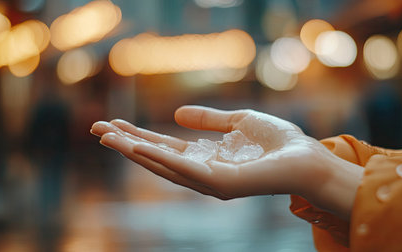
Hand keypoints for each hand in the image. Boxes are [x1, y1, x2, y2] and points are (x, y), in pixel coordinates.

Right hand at [91, 105, 362, 219]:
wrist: (305, 156)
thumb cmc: (278, 141)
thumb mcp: (238, 121)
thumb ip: (209, 120)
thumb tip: (177, 115)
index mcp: (205, 157)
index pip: (165, 146)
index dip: (139, 135)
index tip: (115, 123)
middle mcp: (201, 172)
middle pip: (156, 157)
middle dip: (126, 144)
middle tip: (96, 128)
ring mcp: (208, 181)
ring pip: (163, 165)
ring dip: (133, 151)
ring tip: (107, 137)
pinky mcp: (219, 184)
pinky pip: (183, 169)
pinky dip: (158, 158)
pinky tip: (137, 147)